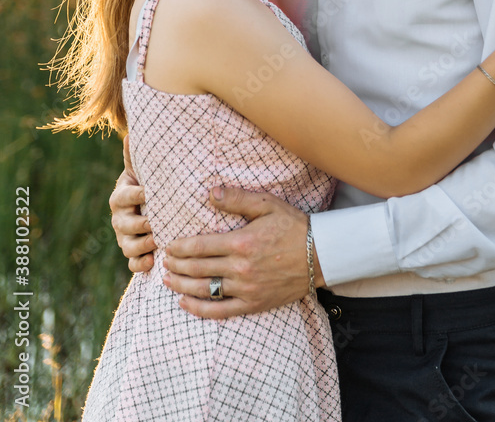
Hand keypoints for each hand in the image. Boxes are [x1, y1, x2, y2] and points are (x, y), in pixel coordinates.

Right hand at [109, 135, 156, 272]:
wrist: (146, 205)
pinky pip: (132, 264)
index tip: (149, 193)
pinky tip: (152, 262)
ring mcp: (125, 238)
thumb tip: (130, 133)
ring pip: (127, 246)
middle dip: (140, 224)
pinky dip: (140, 265)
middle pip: (125, 224)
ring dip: (141, 246)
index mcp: (121, 196)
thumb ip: (134, 156)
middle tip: (155, 222)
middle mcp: (119, 218)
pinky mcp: (133, 254)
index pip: (126, 196)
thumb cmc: (147, 184)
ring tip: (156, 242)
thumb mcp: (141, 170)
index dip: (137, 195)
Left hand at [162, 187, 323, 319]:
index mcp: (241, 242)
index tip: (169, 245)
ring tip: (168, 280)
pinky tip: (185, 304)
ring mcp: (247, 289)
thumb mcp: (267, 205)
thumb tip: (210, 192)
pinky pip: (220, 311)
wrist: (321, 254)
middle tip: (164, 261)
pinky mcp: (254, 304)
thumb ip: (237, 199)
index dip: (180, 247)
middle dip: (177, 265)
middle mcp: (241, 268)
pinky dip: (199, 309)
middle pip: (198, 268)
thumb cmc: (294, 226)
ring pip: (205, 290)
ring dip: (181, 286)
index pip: (200, 246)